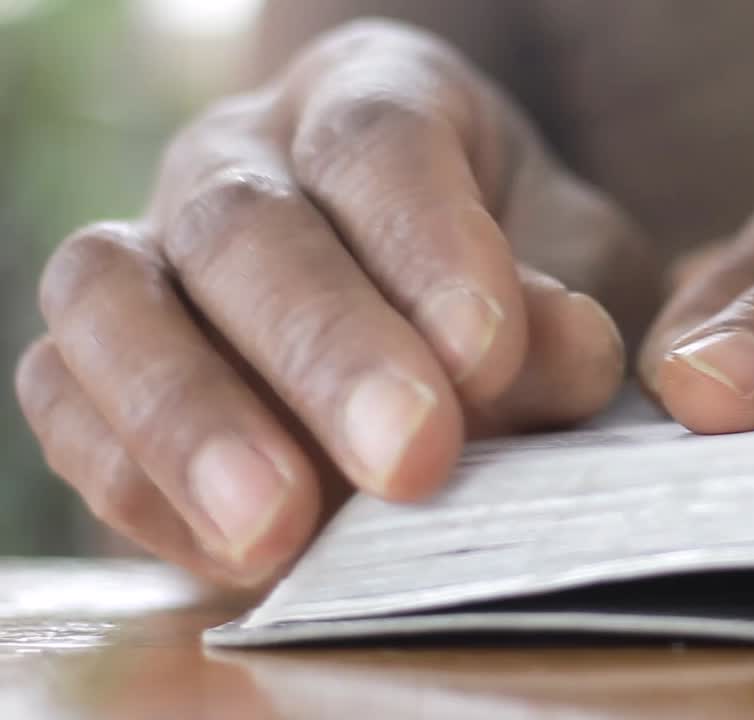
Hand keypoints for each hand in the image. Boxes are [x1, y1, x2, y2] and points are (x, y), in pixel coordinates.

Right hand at [15, 20, 654, 585]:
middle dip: (322, 349)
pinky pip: (64, 398)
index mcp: (373, 98)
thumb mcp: (572, 283)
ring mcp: (151, 246)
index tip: (484, 353)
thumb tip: (558, 354)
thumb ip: (564, 320)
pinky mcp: (91, 354)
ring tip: (279, 528)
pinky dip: (139, 481)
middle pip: (243, 224)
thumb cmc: (507, 286)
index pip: (378, 143)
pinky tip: (235, 548)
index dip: (427, 244)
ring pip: (112, 297)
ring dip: (193, 419)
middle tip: (407, 457)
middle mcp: (243, 156)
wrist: (426, 329)